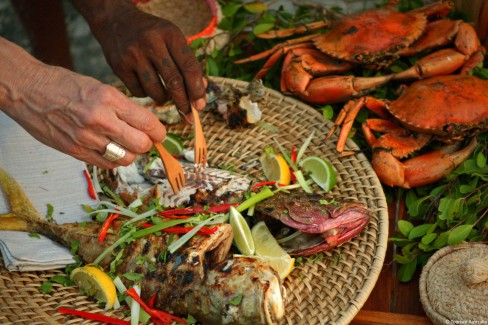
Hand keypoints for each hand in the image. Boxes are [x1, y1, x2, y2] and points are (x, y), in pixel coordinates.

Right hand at [0, 38, 165, 168]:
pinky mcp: (74, 151)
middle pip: (141, 145)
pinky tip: (110, 150)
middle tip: (143, 139)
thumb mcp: (99, 87)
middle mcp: (100, 119)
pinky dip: (114, 160)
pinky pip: (107, 165)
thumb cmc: (63, 85)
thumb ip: (123, 107)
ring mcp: (86, 138)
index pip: (147, 122)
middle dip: (147, 144)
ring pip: (126, 158)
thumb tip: (146, 124)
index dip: (158, 132)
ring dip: (131, 154)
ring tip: (125, 145)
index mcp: (108, 98)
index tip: (159, 134)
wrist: (27, 89)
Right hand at [84, 1, 206, 121]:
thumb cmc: (153, 35)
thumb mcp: (172, 38)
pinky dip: (147, 94)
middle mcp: (152, 43)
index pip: (189, 67)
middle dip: (183, 102)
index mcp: (170, 34)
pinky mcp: (119, 66)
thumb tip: (200, 92)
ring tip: (166, 97)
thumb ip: (187, 63)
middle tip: (188, 115)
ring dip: (164, 99)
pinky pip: (139, 92)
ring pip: (155, 91)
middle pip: (174, 82)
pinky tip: (148, 87)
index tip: (200, 105)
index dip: (197, 89)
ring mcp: (134, 55)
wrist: (116, 22)